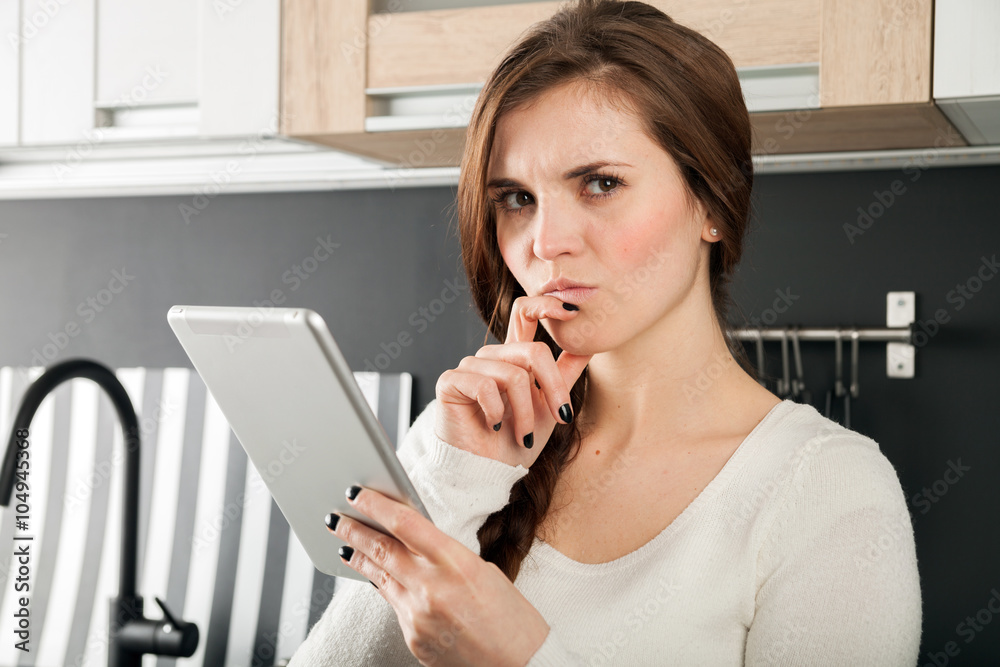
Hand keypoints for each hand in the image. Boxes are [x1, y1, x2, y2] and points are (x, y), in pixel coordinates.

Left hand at [328, 484, 550, 665]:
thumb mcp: (484, 572)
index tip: (357, 494)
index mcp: (457, 563)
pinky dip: (386, 589)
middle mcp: (432, 588)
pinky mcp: (413, 639)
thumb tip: (416, 545)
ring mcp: (419, 616)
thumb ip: (447, 557)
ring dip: (360, 558)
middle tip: (336, 517)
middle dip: (354, 530)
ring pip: (379, 578)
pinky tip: (378, 580)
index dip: (376, 505)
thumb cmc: (513, 619)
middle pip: (381, 549)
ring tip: (344, 545)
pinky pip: (395, 606)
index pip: (405, 524)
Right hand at [434, 295, 592, 467]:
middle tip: (562, 417)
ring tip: (523, 435)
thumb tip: (590, 345)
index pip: (525, 313)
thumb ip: (566, 373)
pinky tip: (494, 426)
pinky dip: (498, 413)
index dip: (546, 304)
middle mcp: (491, 356)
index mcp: (513, 356)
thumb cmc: (515, 441)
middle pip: (532, 351)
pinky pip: (484, 387)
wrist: (487, 471)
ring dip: (526, 413)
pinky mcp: (451, 381)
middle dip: (554, 388)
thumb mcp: (550, 406)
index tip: (572, 311)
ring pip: (513, 375)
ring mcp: (469, 366)